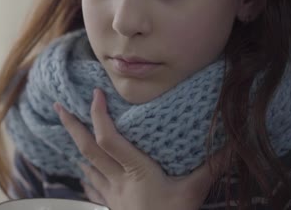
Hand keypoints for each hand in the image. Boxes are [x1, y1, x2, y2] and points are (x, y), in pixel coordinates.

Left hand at [54, 88, 223, 209]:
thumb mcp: (194, 192)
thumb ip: (212, 166)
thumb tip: (233, 143)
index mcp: (135, 171)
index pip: (107, 139)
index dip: (98, 115)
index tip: (96, 93)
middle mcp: (117, 181)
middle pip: (87, 149)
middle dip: (71, 126)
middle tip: (58, 106)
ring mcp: (111, 195)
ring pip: (86, 166)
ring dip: (75, 145)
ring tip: (68, 128)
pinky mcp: (112, 206)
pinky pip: (92, 187)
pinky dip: (86, 174)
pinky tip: (84, 170)